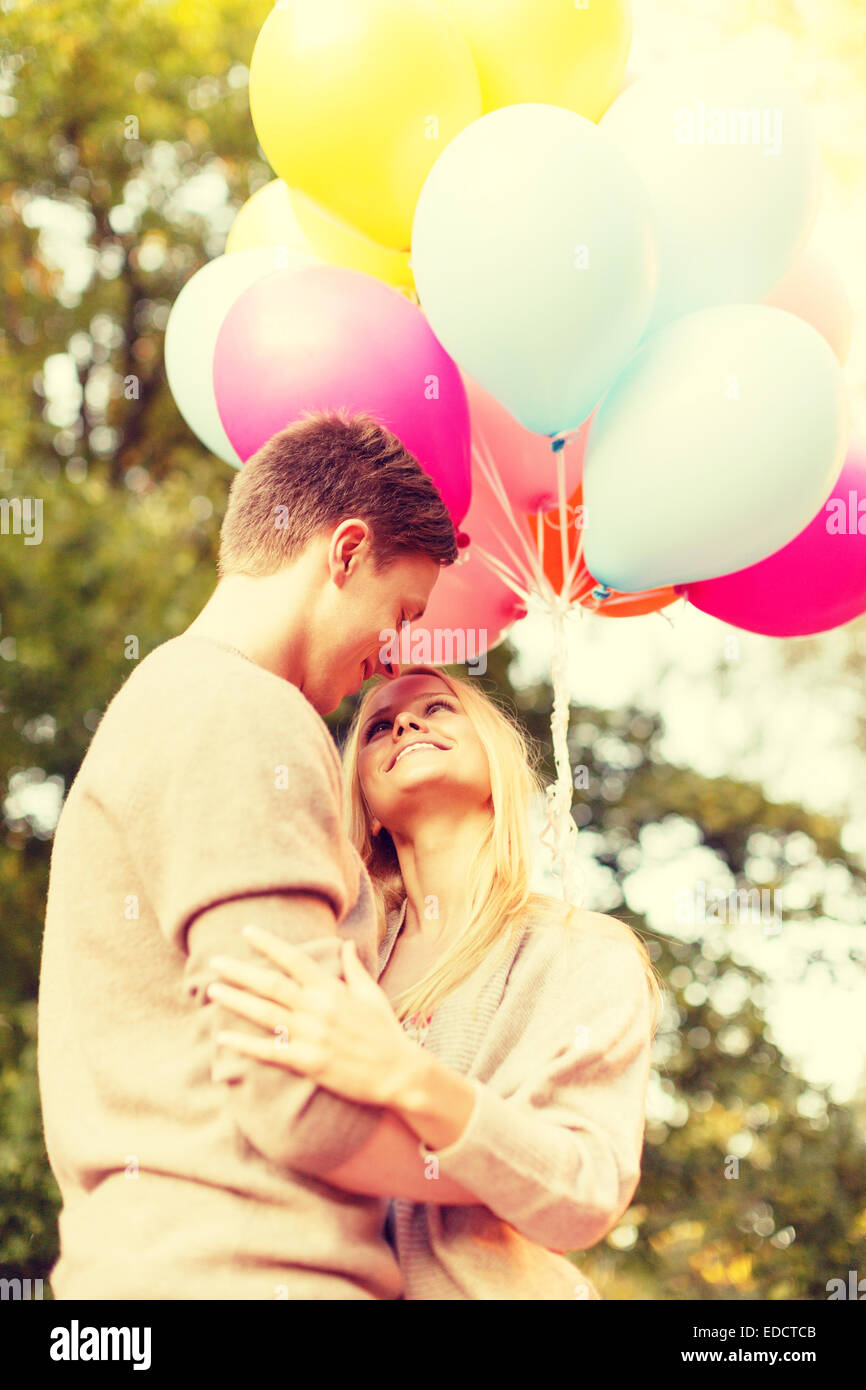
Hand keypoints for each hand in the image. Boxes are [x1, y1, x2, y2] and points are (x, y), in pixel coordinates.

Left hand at [206, 926, 424, 1107]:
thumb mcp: (372, 995)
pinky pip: (270, 1052)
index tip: (246, 931)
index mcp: (332, 989)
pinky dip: (245, 1045)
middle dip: (240, 971)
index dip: (268, 944)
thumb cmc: (386, 1032)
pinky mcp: (308, 1062)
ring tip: (212, 991)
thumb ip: (353, 969)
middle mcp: (318, 1009)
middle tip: (214, 961)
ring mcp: (312, 1036)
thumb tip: (345, 943)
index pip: (293, 959)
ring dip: (236, 1001)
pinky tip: (223, 1038)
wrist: (399, 1073)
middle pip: (270, 984)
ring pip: (265, 1014)